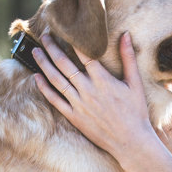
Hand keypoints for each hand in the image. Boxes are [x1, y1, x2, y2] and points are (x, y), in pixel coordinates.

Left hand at [32, 32, 156, 160]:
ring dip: (44, 64)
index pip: (84, 54)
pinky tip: (36, 77)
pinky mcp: (74, 117)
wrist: (131, 142)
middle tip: (45, 35)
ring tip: (36, 51)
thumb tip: (125, 34)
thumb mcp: (135, 83)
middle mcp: (88, 90)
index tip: (65, 29)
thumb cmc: (136, 112)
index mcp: (103, 80)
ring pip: (56, 80)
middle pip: (64, 64)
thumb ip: (128, 58)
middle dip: (52, 48)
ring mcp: (79, 104)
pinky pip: (55, 100)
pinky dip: (44, 88)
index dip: (73, 41)